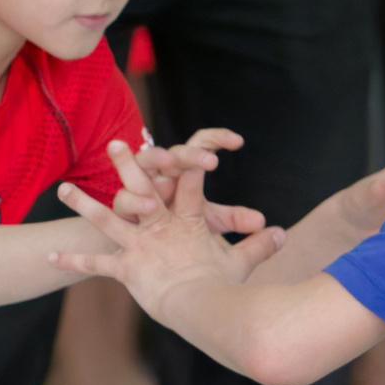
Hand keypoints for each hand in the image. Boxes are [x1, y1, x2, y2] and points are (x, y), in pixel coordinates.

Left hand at [51, 152, 285, 310]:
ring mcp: (141, 246)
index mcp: (189, 219)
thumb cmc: (224, 286)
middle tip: (114, 143)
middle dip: (126, 165)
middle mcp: (161, 227)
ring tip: (63, 188)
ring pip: (108, 218)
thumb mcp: (241, 262)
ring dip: (84, 203)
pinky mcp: (127, 268)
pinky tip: (49, 256)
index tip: (173, 141)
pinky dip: (73, 260)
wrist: (207, 308)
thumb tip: (284, 235)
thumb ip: (260, 245)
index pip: (190, 180)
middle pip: (141, 187)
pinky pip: (96, 263)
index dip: (185, 158)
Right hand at [109, 136, 267, 237]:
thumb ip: (232, 218)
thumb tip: (263, 222)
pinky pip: (123, 200)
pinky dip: (133, 201)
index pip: (200, 144)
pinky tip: (147, 206)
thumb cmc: (178, 227)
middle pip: (173, 152)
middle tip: (209, 161)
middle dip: (189, 154)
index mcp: (183, 169)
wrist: (144, 246)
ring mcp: (137, 186)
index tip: (238, 142)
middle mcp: (160, 172)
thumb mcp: (207, 221)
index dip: (218, 138)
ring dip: (155, 161)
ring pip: (143, 165)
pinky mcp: (121, 206)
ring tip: (169, 165)